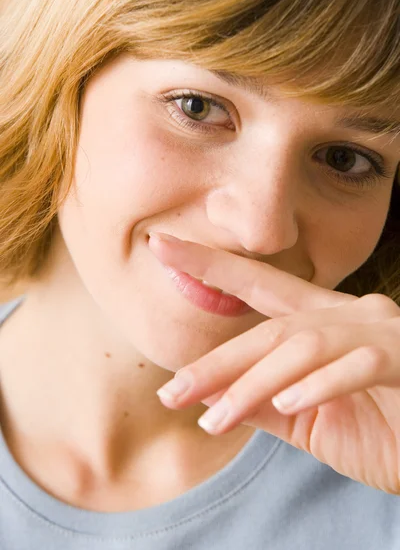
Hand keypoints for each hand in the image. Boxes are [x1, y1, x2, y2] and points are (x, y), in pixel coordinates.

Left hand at [149, 233, 399, 493]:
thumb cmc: (385, 431)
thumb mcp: (312, 422)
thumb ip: (266, 405)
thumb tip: (210, 395)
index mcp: (326, 322)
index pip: (260, 288)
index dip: (211, 265)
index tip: (160, 246)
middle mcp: (351, 314)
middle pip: (272, 328)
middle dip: (218, 360)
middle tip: (172, 391)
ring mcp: (380, 331)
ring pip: (303, 344)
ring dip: (256, 382)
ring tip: (216, 419)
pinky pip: (357, 363)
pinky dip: (320, 383)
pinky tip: (287, 403)